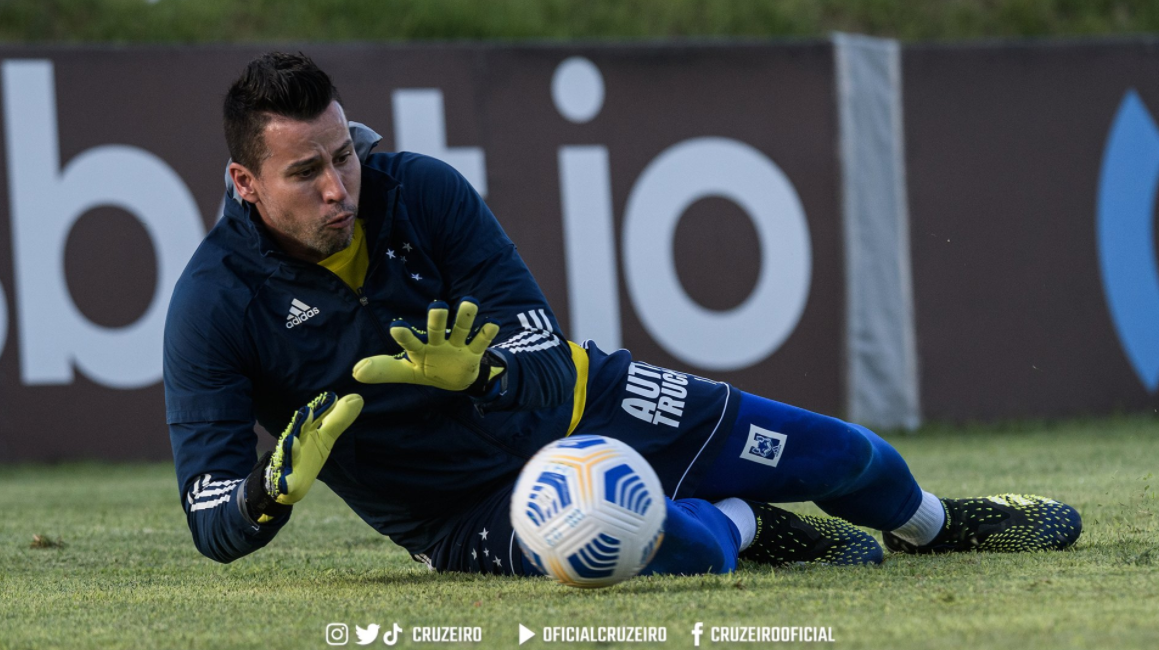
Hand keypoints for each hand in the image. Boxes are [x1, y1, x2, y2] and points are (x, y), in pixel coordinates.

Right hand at [265, 392, 362, 506]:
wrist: (291, 484)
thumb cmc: (308, 456)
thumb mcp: (326, 439)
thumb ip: (338, 421)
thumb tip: (358, 398)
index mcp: (306, 432)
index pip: (314, 417)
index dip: (322, 408)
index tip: (331, 397)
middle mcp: (295, 443)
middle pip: (298, 432)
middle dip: (301, 422)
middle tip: (306, 411)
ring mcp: (289, 461)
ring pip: (288, 454)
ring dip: (290, 448)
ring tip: (291, 440)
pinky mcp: (286, 481)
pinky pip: (285, 482)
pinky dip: (285, 482)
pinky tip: (285, 483)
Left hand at [352, 298, 501, 391]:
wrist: (456, 378)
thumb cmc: (428, 369)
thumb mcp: (407, 372)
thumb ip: (384, 370)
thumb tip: (355, 373)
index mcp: (419, 349)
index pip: (410, 342)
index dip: (404, 335)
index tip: (396, 326)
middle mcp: (438, 343)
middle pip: (436, 330)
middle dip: (437, 319)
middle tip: (437, 305)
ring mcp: (456, 346)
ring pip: (461, 330)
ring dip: (465, 318)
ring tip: (470, 302)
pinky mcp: (473, 353)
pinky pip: (480, 342)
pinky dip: (486, 333)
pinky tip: (491, 324)